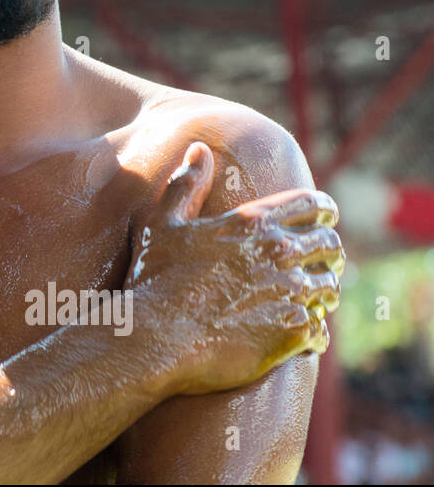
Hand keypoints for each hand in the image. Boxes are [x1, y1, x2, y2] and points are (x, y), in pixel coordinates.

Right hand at [127, 142, 343, 396]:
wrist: (155, 337)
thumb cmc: (155, 279)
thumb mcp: (163, 223)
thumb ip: (185, 184)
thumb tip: (199, 148)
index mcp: (254, 222)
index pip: (313, 205)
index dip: (323, 211)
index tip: (323, 220)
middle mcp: (280, 252)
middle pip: (330, 245)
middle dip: (328, 252)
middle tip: (321, 262)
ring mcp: (290, 293)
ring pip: (330, 288)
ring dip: (323, 292)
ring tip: (312, 301)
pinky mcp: (293, 332)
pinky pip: (321, 330)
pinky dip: (314, 332)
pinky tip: (302, 336)